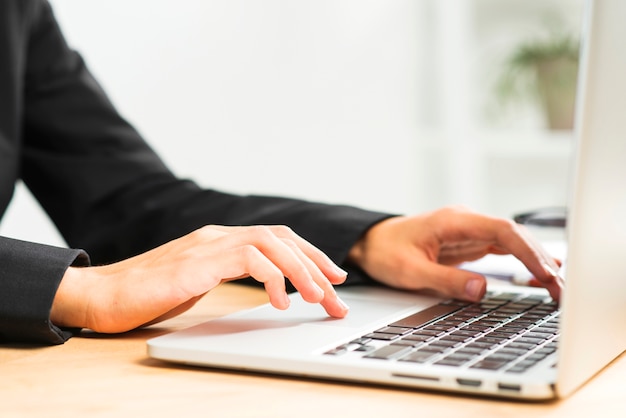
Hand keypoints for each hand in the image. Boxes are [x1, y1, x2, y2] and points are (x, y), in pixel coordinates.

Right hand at [51, 225, 348, 332]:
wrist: (104, 296)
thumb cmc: (149, 294)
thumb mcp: (200, 282)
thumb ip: (229, 274)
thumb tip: (267, 285)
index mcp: (222, 241)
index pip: (277, 239)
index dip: (310, 256)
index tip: (333, 277)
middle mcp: (219, 236)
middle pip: (282, 239)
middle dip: (316, 266)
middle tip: (337, 294)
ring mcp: (208, 244)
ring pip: (271, 245)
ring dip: (301, 271)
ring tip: (318, 298)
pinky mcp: (198, 260)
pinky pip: (248, 259)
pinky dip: (271, 278)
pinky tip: (278, 301)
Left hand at [348, 206, 562, 301]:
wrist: (368, 243)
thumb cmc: (385, 251)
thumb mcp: (410, 271)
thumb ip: (446, 280)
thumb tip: (483, 289)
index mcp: (453, 221)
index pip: (502, 230)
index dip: (527, 251)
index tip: (545, 272)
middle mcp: (464, 221)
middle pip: (513, 235)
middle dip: (539, 259)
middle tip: (560, 288)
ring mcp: (467, 231)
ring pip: (510, 241)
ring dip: (534, 260)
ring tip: (557, 285)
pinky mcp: (466, 242)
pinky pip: (500, 249)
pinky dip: (520, 261)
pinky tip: (538, 271)